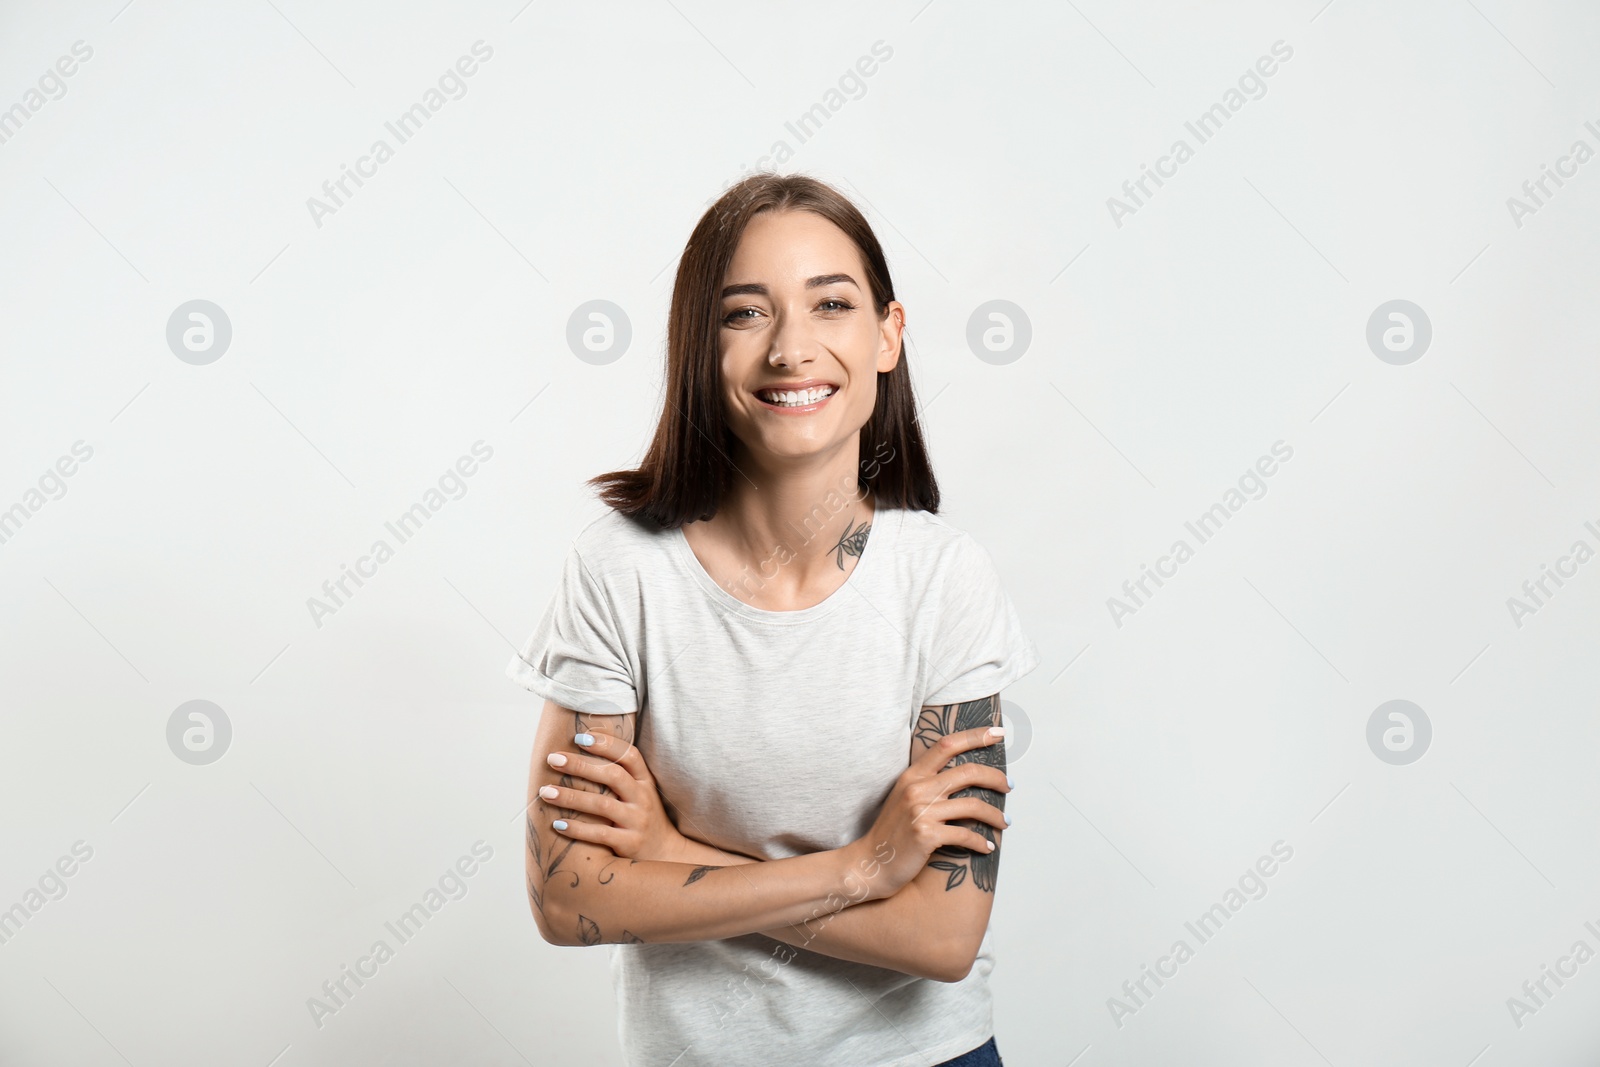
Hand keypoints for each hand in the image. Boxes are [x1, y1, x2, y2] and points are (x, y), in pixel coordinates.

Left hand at [542, 731, 688, 862]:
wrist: (664, 852)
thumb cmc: (640, 815)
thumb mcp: (638, 791)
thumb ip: (618, 774)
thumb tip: (578, 750)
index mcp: (645, 780)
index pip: (630, 755)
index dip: (607, 744)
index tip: (579, 737)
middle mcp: (643, 798)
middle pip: (613, 776)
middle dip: (580, 765)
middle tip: (553, 759)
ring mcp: (637, 821)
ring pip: (602, 805)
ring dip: (571, 797)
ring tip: (545, 792)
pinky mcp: (630, 843)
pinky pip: (600, 834)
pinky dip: (577, 829)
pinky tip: (557, 824)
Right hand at [849, 725, 1011, 900]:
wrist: (869, 863)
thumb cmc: (892, 833)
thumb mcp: (904, 798)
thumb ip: (928, 784)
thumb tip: (964, 776)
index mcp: (912, 776)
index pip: (946, 745)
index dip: (975, 736)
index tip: (998, 733)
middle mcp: (917, 789)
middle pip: (968, 772)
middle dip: (995, 778)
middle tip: (1009, 786)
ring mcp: (921, 811)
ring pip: (973, 805)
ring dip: (995, 815)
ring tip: (1004, 822)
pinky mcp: (926, 835)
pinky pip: (965, 834)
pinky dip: (981, 842)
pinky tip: (987, 846)